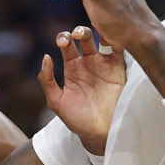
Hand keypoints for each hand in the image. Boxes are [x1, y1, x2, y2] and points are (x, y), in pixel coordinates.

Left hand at [39, 25, 124, 154]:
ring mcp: (103, 64)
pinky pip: (117, 49)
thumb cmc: (77, 120)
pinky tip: (107, 34)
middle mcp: (88, 63)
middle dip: (77, 32)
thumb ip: (47, 81)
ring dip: (94, 32)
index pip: (66, 44)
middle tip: (74, 37)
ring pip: (100, 39)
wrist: (100, 133)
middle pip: (83, 37)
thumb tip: (46, 57)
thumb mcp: (56, 102)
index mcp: (72, 68)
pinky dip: (114, 38)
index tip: (62, 43)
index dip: (63, 38)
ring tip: (86, 34)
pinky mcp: (118, 69)